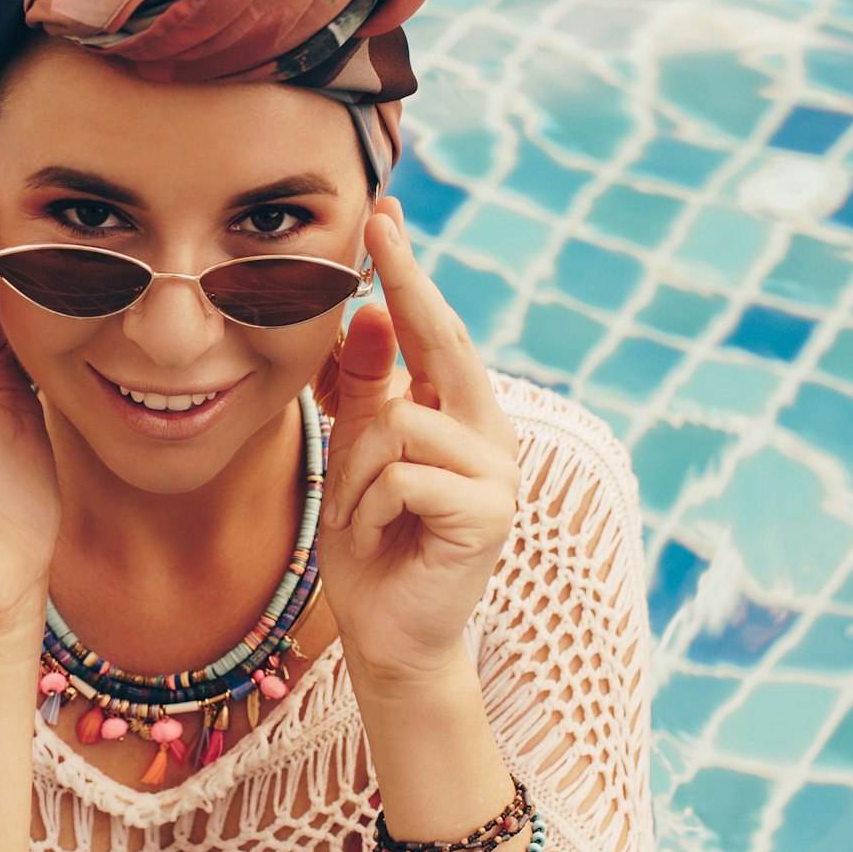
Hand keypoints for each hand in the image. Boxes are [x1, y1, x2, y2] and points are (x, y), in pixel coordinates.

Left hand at [316, 197, 520, 686]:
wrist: (392, 636)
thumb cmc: (376, 544)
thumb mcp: (357, 455)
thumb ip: (367, 389)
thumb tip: (368, 311)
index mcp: (460, 413)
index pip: (433, 329)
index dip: (407, 274)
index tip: (384, 215)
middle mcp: (489, 431)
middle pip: (442, 341)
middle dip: (404, 283)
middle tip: (377, 224)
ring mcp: (495, 472)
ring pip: (398, 423)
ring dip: (356, 472)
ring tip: (364, 514)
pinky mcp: (487, 512)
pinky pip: (402, 474)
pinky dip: (369, 506)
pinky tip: (382, 537)